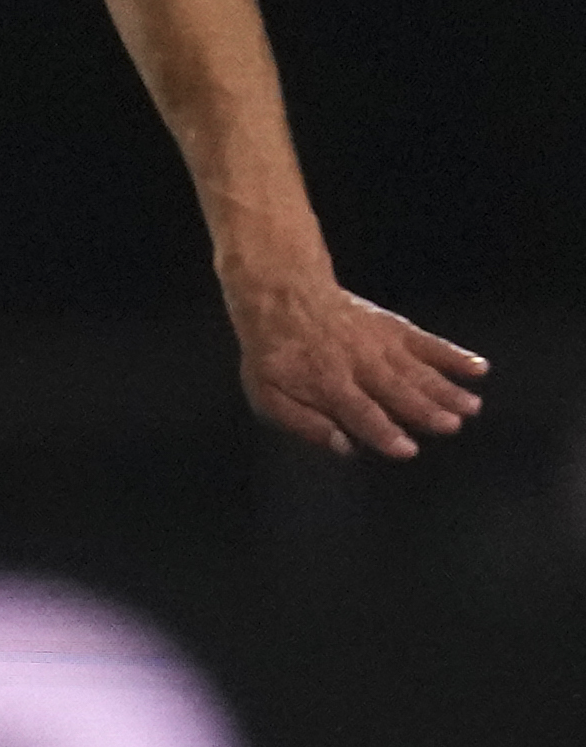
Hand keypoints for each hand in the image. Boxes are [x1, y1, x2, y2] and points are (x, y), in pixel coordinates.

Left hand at [231, 277, 487, 459]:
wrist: (283, 298)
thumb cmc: (276, 354)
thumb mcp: (268, 394)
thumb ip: (304, 423)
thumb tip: (343, 447)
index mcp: (327, 383)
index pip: (360, 412)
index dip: (383, 431)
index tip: (407, 449)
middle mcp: (359, 365)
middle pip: (395, 390)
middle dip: (423, 409)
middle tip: (449, 425)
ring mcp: (381, 345)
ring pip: (418, 370)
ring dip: (446, 389)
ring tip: (470, 406)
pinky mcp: (396, 330)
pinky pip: (428, 343)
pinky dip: (454, 355)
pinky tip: (478, 368)